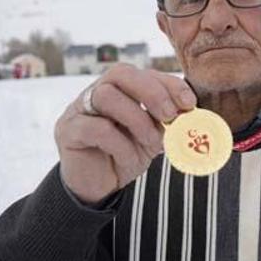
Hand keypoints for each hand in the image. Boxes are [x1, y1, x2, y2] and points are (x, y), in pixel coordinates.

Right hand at [54, 64, 196, 203]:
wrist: (98, 187)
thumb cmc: (125, 156)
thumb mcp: (153, 136)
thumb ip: (167, 121)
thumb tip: (192, 111)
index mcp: (119, 89)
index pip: (143, 73)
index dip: (169, 84)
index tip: (189, 103)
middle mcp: (96, 92)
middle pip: (121, 73)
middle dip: (152, 92)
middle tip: (170, 116)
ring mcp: (78, 109)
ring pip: (106, 96)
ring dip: (137, 119)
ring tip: (151, 143)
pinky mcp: (67, 131)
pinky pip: (95, 128)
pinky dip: (120, 144)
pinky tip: (128, 159)